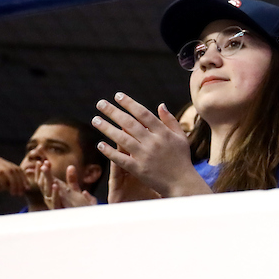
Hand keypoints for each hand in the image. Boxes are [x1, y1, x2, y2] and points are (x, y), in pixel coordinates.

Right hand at [0, 155, 27, 202]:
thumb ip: (10, 183)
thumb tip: (24, 187)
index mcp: (1, 163)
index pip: (17, 169)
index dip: (23, 179)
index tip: (26, 189)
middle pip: (14, 169)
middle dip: (20, 182)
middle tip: (21, 193)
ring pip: (9, 171)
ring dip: (14, 183)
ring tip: (15, 193)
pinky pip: (0, 173)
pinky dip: (5, 182)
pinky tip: (5, 189)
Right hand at [38, 160, 96, 208]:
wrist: (85, 220)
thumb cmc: (79, 207)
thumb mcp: (74, 191)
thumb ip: (72, 180)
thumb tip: (71, 166)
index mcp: (55, 193)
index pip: (45, 181)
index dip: (43, 172)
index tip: (42, 161)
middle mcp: (53, 198)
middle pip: (44, 185)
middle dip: (43, 174)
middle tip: (43, 163)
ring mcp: (55, 204)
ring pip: (47, 191)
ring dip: (46, 180)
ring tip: (45, 169)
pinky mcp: (60, 210)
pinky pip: (55, 202)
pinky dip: (55, 194)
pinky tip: (55, 185)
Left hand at [92, 92, 209, 197]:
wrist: (182, 183)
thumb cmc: (182, 159)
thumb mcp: (181, 137)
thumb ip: (170, 121)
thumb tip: (160, 105)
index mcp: (163, 133)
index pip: (143, 114)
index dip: (129, 103)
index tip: (118, 95)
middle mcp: (153, 142)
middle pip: (129, 123)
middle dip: (113, 112)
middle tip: (100, 103)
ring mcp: (145, 156)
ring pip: (121, 139)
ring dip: (106, 128)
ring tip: (95, 120)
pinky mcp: (138, 169)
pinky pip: (120, 158)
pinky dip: (109, 151)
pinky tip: (100, 144)